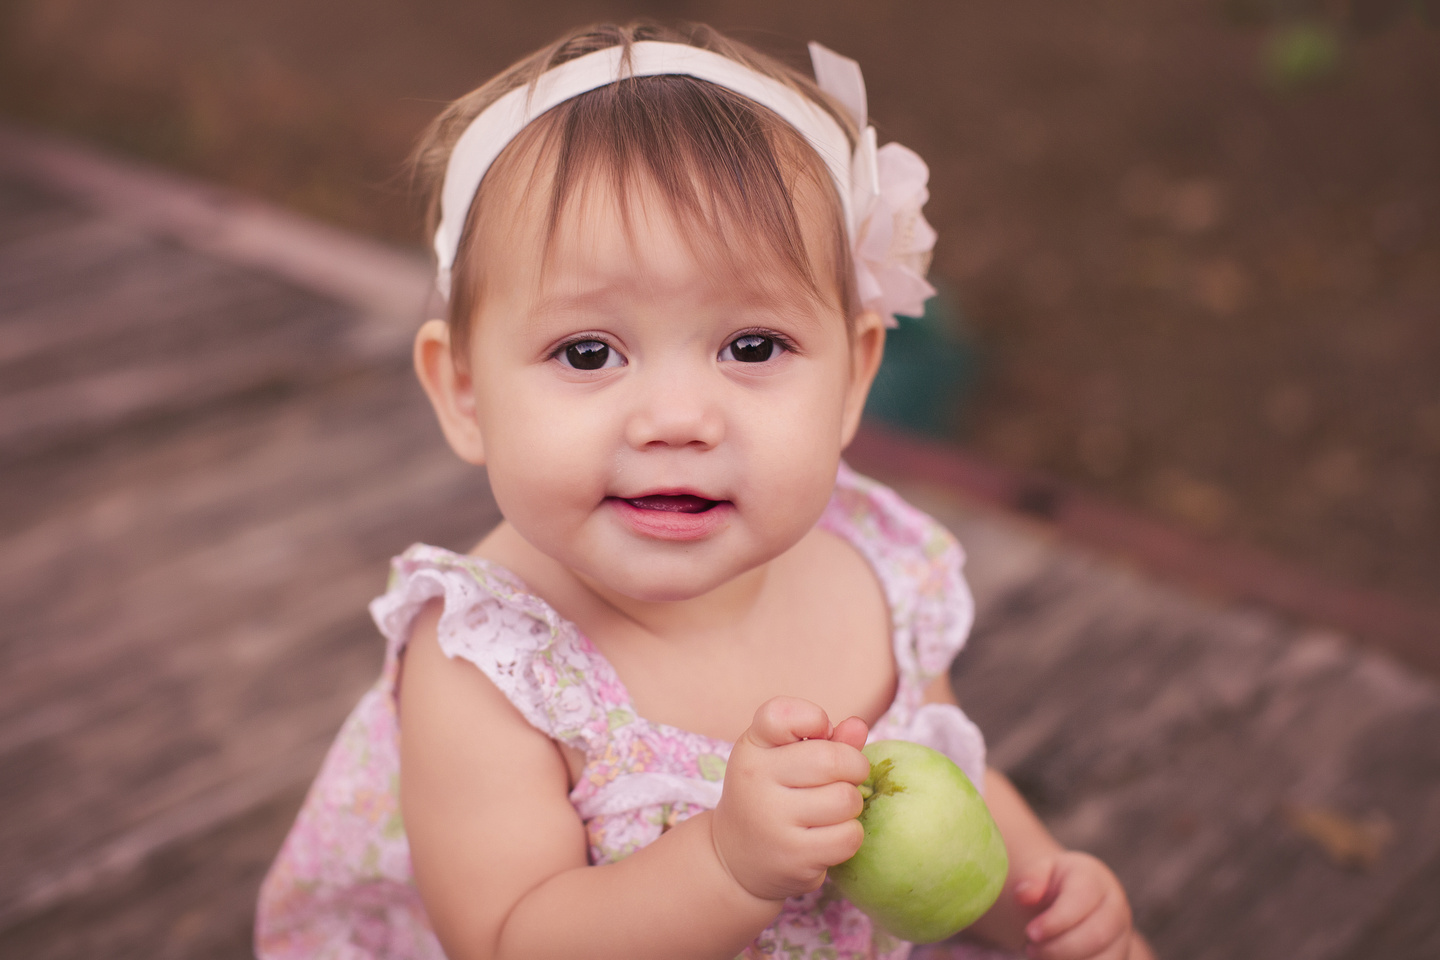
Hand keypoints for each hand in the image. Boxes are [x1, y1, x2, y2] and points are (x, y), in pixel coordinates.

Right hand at [711, 696, 870, 901]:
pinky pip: (848, 836)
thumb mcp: (784, 760)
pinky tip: (831, 835)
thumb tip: (858, 726)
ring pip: (846, 800)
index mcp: (751, 748)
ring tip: (834, 809)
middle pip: (832, 760)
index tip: (820, 733)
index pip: (780, 714)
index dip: (814, 717)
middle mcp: (754, 780)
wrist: (736, 858)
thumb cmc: (771, 796)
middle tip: (847, 777)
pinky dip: (850, 834)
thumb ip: (824, 740)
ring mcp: (771, 820)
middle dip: (854, 766)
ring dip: (852, 804)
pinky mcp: (792, 856)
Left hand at [1014, 851, 1136, 959]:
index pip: (1080, 901)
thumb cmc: (1056, 884)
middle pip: (1096, 935)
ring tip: (1040, 955)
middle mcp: (1115, 907)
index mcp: (1094, 880)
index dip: (1055, 921)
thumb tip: (1022, 895)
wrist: (1077, 897)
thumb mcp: (1041, 871)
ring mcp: (1122, 935)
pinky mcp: (1121, 955)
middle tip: (1031, 950)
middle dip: (1059, 948)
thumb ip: (1031, 878)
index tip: (1030, 933)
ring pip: (1103, 959)